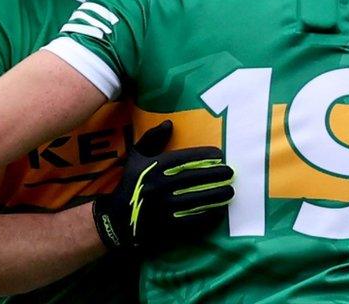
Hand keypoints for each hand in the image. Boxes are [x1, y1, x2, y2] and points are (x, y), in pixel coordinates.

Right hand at [93, 120, 234, 250]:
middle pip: (194, 178)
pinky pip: (192, 219)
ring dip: (216, 195)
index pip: (184, 158)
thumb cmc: (130, 183)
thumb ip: (152, 138)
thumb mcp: (136, 157)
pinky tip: (219, 210)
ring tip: (230, 191)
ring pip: (196, 199)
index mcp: (153, 167)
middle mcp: (159, 185)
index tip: (220, 154)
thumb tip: (169, 123)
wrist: (118, 217)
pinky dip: (207, 215)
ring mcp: (163, 206)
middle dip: (216, 175)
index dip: (204, 156)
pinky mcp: (167, 225)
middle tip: (231, 173)